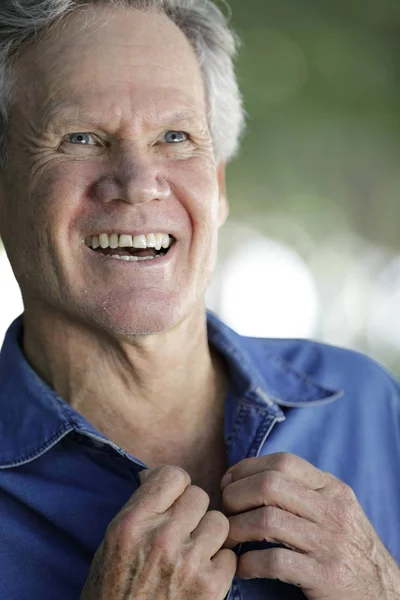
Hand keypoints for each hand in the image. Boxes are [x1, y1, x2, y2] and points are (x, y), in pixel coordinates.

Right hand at [81, 465, 235, 599]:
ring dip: (209, 536)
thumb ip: (138, 507)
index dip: (176, 487)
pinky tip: (201, 576)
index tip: (173, 501)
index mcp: (133, 523)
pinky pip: (230, 556)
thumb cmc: (112, 591)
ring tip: (193, 552)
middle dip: (192, 511)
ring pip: (219, 521)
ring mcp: (188, 562)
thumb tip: (153, 475)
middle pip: (199, 496)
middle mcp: (161, 537)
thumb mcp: (113, 542)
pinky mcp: (210, 587)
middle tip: (183, 530)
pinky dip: (218, 566)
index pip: (174, 475)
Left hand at [220, 452, 399, 599]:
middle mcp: (333, 510)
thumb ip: (303, 491)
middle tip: (225, 511)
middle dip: (236, 495)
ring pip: (267, 520)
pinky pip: (275, 561)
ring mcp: (330, 543)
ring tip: (228, 538)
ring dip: (236, 528)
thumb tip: (252, 476)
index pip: (282, 461)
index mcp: (332, 489)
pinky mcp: (326, 576)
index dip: (247, 468)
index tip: (228, 483)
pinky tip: (242, 567)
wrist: (385, 594)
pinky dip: (249, 563)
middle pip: (270, 485)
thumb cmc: (348, 548)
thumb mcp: (334, 510)